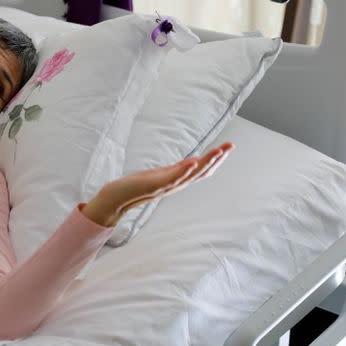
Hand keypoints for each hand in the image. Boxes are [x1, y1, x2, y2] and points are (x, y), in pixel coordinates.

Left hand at [82, 142, 234, 226]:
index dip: (214, 160)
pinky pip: (172, 178)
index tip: (228, 147)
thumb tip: (191, 163)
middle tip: (230, 146)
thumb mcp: (160, 175)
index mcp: (176, 180)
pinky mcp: (154, 186)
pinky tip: (192, 162)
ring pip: (190, 175)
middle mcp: (174, 185)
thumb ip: (176, 170)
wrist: (115, 199)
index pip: (201, 170)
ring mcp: (165, 186)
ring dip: (205, 163)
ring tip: (217, 151)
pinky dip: (183, 170)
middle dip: (216, 159)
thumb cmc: (135, 187)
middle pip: (200, 172)